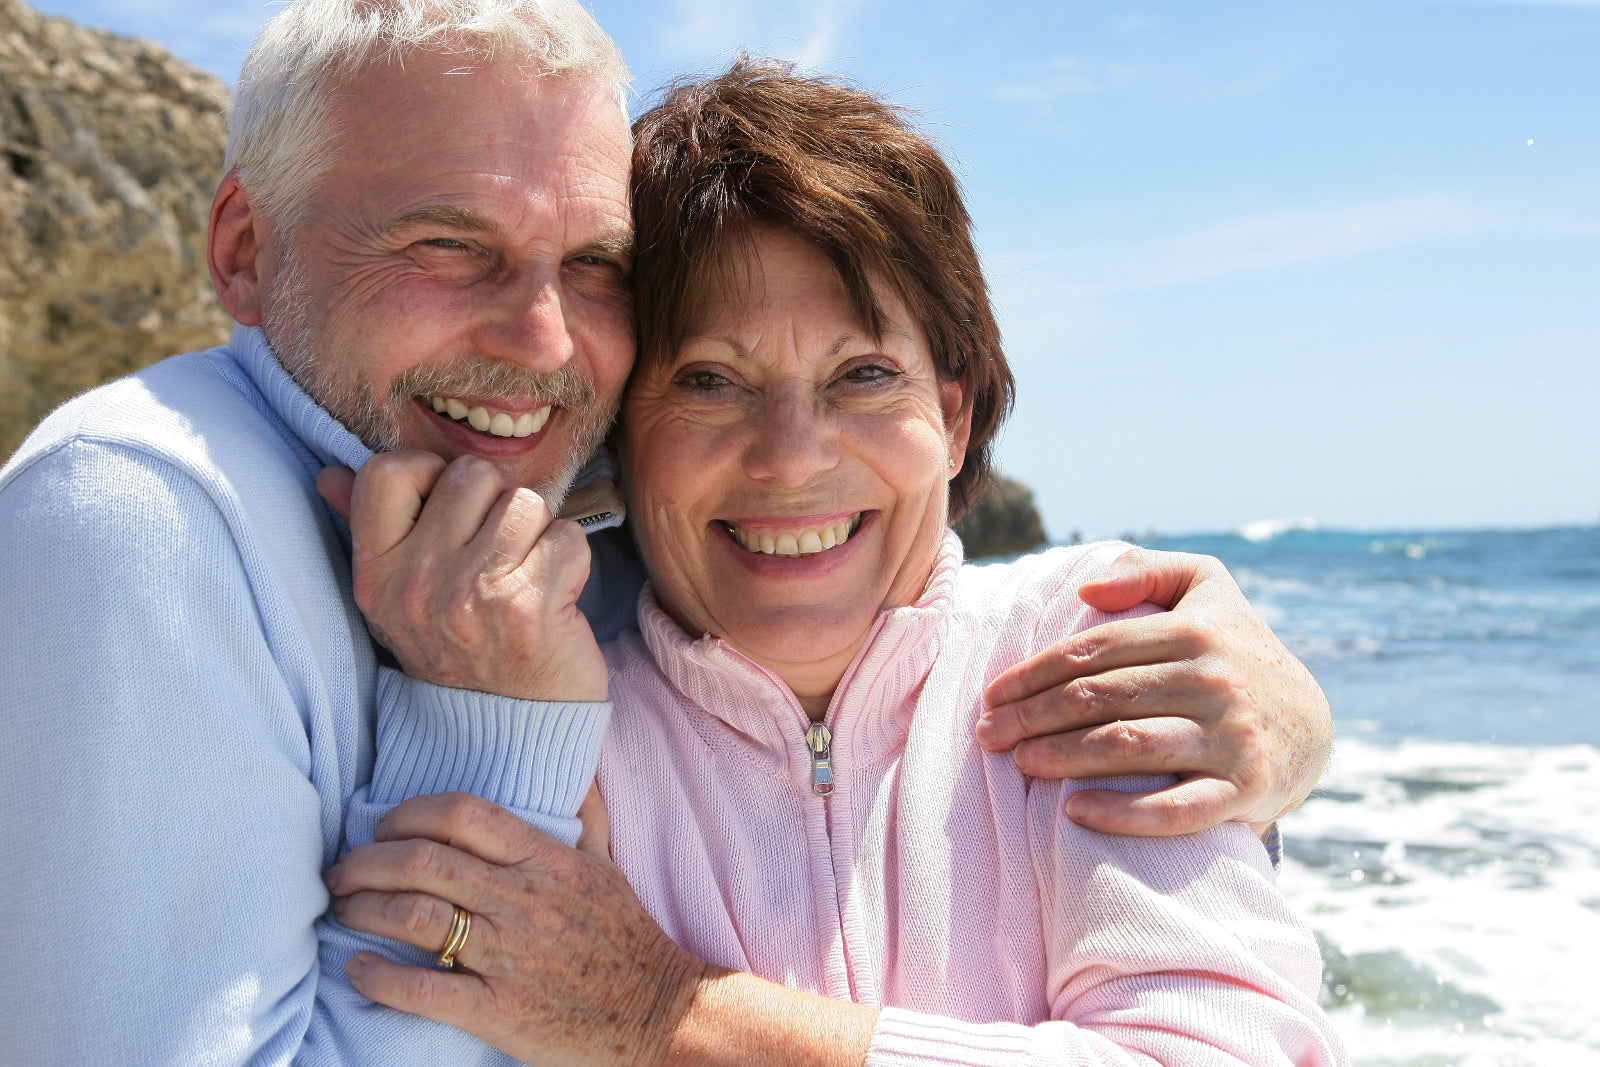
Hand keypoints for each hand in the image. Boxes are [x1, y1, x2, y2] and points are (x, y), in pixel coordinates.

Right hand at [318, 453, 605, 701]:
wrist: (508, 733)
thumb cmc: (461, 653)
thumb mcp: (397, 601)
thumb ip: (364, 530)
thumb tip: (330, 474)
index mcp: (376, 574)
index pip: (387, 470)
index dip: (429, 472)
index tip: (451, 508)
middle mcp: (416, 583)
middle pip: (471, 475)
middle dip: (496, 502)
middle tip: (497, 553)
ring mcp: (471, 595)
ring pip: (525, 501)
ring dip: (538, 532)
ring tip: (525, 574)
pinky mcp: (528, 606)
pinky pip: (565, 535)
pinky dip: (571, 559)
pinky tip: (554, 594)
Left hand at [326, 790, 707, 1066]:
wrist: (658, 1013)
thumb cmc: (627, 938)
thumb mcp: (607, 866)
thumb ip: (584, 816)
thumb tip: (575, 769)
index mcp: (546, 860)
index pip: (462, 814)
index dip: (409, 813)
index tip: (383, 826)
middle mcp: (524, 900)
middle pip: (423, 861)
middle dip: (366, 861)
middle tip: (342, 871)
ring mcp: (510, 956)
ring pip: (414, 917)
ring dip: (363, 909)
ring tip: (342, 910)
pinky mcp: (500, 1011)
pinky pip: (423, 988)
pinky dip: (379, 976)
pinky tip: (357, 968)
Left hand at [975, 547, 1330, 837]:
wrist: (1309, 722)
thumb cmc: (1235, 649)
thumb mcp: (1205, 586)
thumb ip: (1148, 571)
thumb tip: (1088, 587)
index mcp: (1193, 632)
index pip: (1092, 651)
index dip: (1033, 674)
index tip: (992, 696)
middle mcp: (1213, 681)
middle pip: (1099, 698)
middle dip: (1032, 717)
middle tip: (988, 735)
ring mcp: (1230, 738)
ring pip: (1128, 746)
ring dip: (1062, 757)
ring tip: (1019, 763)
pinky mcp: (1244, 790)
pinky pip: (1176, 809)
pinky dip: (1123, 814)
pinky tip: (1075, 812)